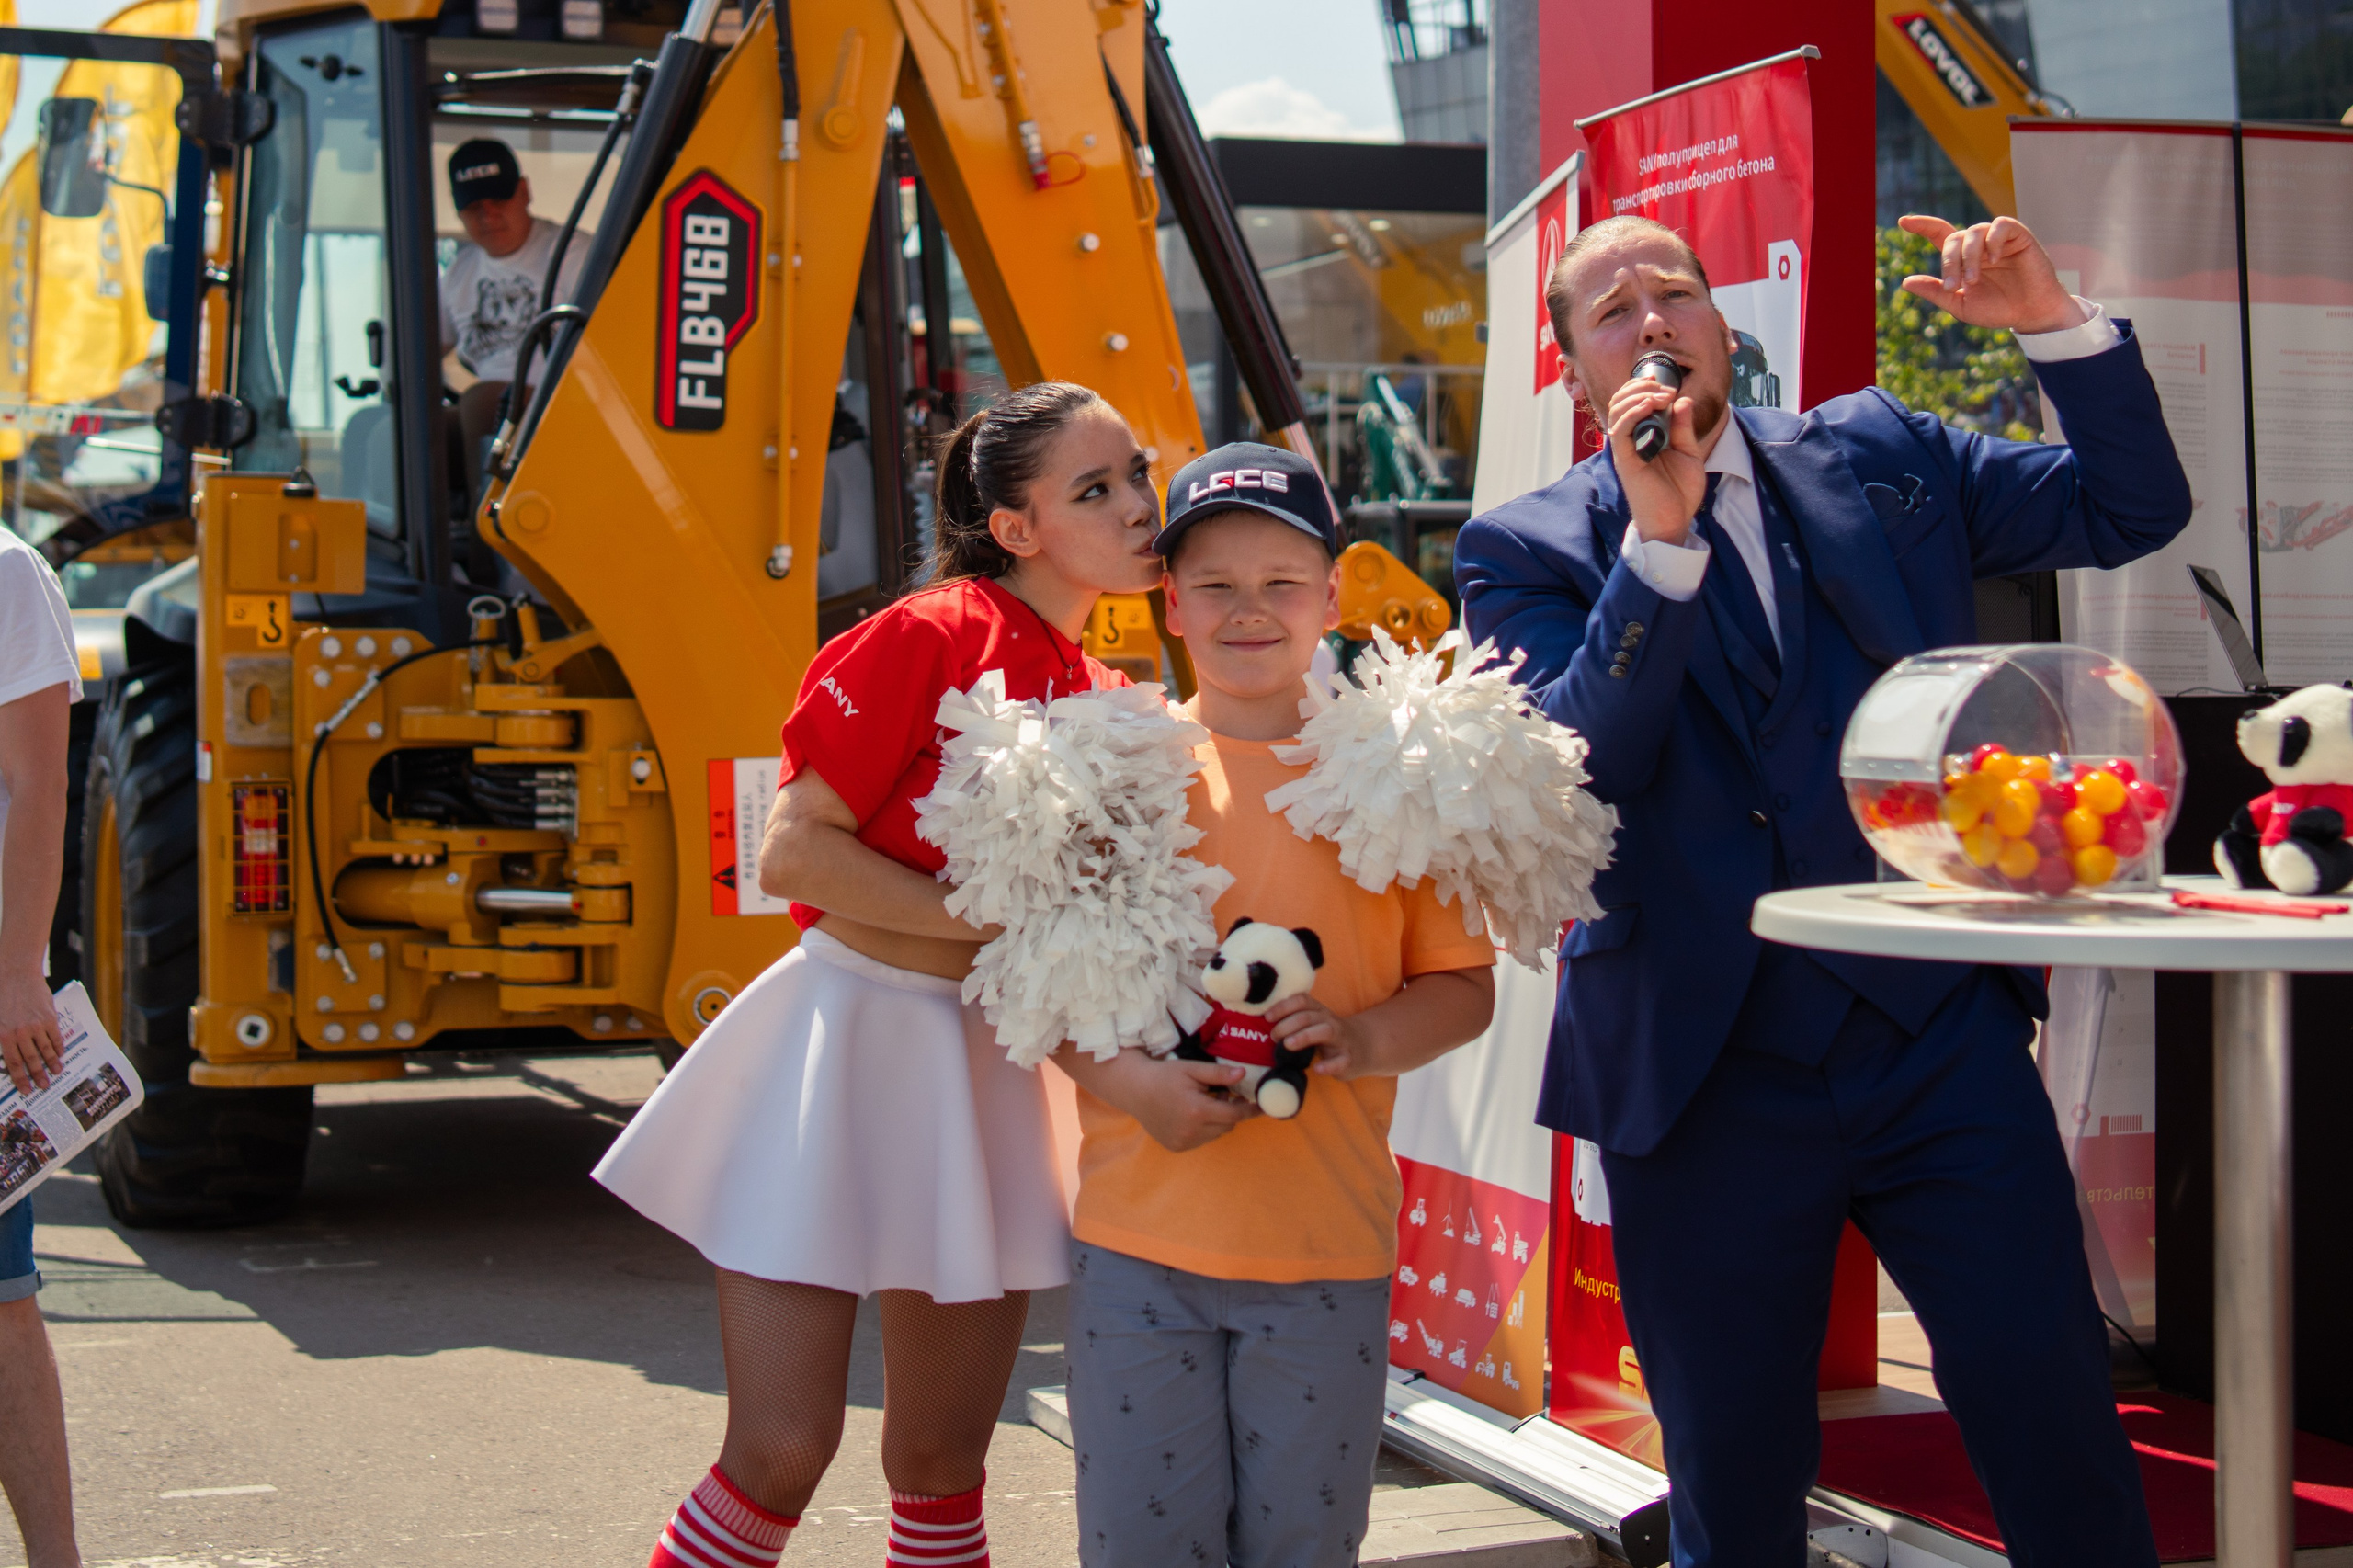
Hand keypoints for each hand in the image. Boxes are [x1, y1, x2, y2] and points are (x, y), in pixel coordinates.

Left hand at [0, 965, 62, 1096]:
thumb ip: (1, 1037)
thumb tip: (4, 1053)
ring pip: (45, 1051)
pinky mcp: (49, 1018)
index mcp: (4, 1036)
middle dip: (37, 1076)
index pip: (13, 1064)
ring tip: (56, 1073)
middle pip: (31, 1060)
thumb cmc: (1, 995)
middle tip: (44, 1086)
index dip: (20, 1078)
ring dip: (51, 1064)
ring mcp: (36, 1026)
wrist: (15, 974)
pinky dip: (58, 1047)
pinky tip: (60, 1054)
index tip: (26, 1089)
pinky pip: (55, 1037)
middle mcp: (20, 1034)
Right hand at [1074, 1048, 1258, 1151]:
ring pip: (1215, 1135)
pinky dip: (1203, 1130)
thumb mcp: (1192, 1069)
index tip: (1263, 1107)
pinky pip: (1201, 1140)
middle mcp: (1191, 1131)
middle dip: (1230, 1112)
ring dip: (1216, 1122)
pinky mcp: (1176, 1147)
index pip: (1234, 1115)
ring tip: (1204, 1104)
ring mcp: (1183, 1142)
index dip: (1250, 1111)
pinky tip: (1191, 1116)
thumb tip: (1243, 1075)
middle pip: (1226, 1126)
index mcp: (1197, 1111)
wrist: (1135, 1090)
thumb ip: (1218, 1074)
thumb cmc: (1165, 1076)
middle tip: (1223, 1096)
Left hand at [1266, 993, 1365, 1078]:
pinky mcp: (1349, 1058)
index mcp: (1319, 1011)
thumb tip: (1261, 1024)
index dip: (1283, 1006)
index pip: (1301, 1000)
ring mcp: (1341, 1039)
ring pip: (1324, 1031)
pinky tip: (1317, 1069)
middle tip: (1272, 1037)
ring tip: (1287, 1045)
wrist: (1364, 1046)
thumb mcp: (1314, 1023)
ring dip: (1304, 1036)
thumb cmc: (1328, 1035)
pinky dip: (1329, 1065)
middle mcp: (1330, 1021)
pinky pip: (1341, 1060)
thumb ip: (1294, 1021)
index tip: (1267, 1018)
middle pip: (1308, 1016)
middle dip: (1287, 1024)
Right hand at [1604, 373, 1709, 546]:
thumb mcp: (1688, 452)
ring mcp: (1626, 449)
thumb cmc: (1679, 493)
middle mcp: (1631, 440)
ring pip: (1618, 410)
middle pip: (1621, 401)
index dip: (1642, 386)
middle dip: (1640, 386)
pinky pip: (1621, 430)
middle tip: (1665, 388)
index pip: (1632, 402)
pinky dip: (1633, 413)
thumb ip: (1683, 426)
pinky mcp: (1626, 459)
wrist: (1674, 522)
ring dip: (1638, 395)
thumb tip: (1681, 400)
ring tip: (1661, 396)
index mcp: (1644, 436)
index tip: (1665, 381)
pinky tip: (1650, 406)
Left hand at [1897, 215, 2086, 334]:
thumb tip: (1905, 282)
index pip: (1939, 234)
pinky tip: (1993, 260)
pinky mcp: (2018, 236)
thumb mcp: (1961, 304)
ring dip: (1968, 257)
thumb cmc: (1998, 309)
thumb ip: (1936, 292)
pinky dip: (1992, 241)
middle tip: (1955, 286)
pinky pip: (2000, 225)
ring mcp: (1997, 239)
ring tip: (1973, 280)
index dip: (1922, 226)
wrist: (2030, 314)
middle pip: (1954, 237)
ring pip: (1974, 231)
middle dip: (1949, 262)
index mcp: (1962, 258)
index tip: (1902, 221)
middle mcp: (1978, 245)